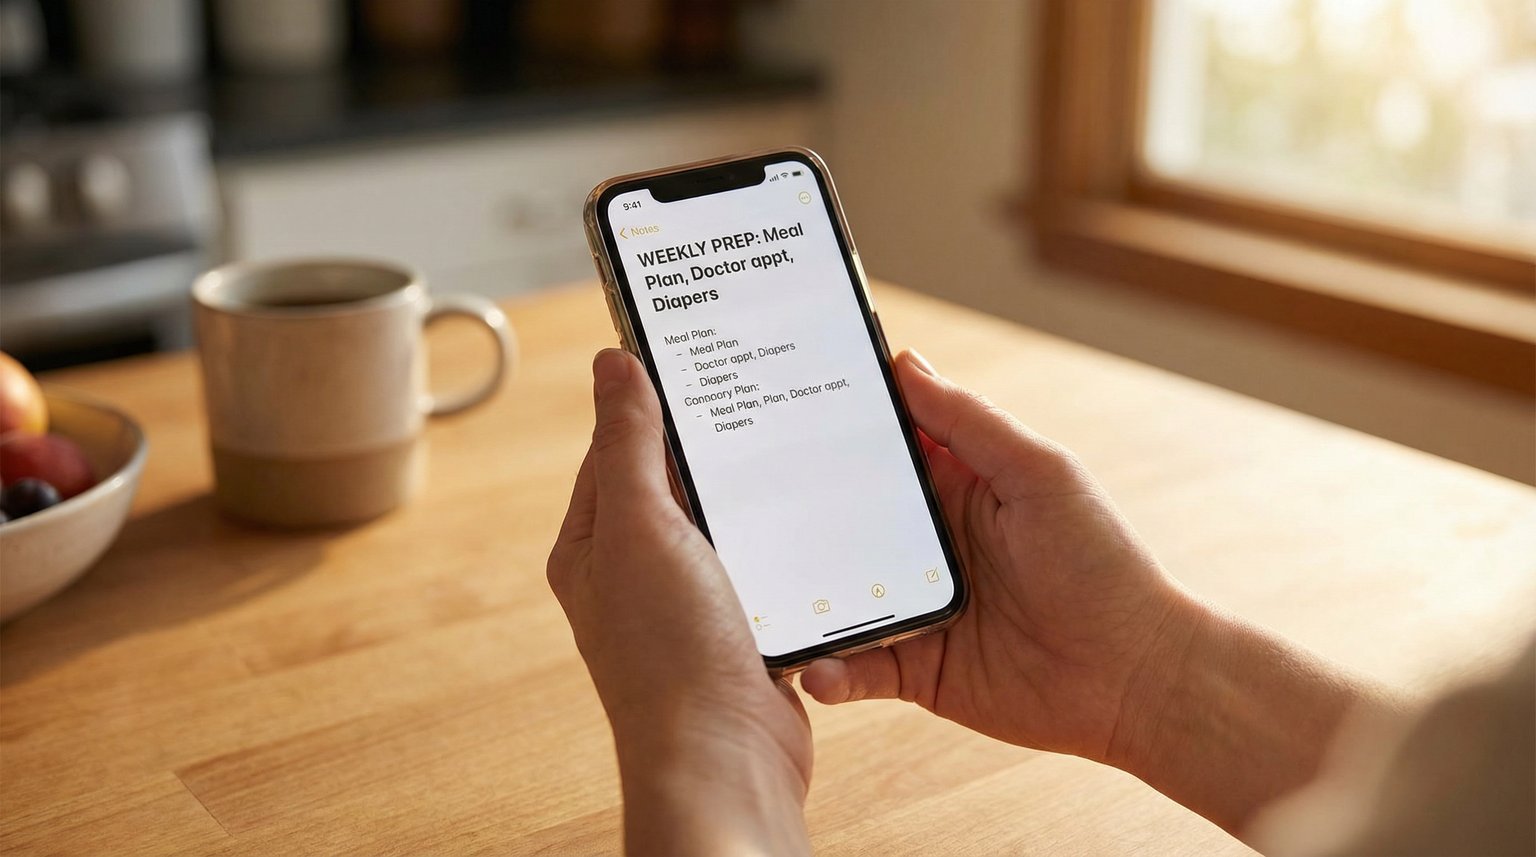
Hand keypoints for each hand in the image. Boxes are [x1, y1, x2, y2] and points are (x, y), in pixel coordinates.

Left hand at [548, 349, 811, 855]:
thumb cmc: (668, 654)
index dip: (652, 398)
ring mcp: (691, 602)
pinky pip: (764, 566)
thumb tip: (610, 364)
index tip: (696, 354)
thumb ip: (627, 443)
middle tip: (761, 389)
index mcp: (594, 544)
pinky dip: (785, 542)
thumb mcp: (640, 526)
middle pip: (676, 482)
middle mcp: (636, 572)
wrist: (725, 758)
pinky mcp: (741, 629)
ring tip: (793, 445)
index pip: (617, 447)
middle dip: (715, 444)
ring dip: (755, 493)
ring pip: (726, 522)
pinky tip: (813, 518)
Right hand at [801, 349, 1189, 763]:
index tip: (776, 411)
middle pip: (844, 523)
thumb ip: (970, 423)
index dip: (833, 431)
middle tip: (739, 509)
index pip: (882, 450)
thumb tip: (905, 362)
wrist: (1134, 677)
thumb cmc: (1101, 565)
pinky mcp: (916, 668)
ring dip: (802, 599)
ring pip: (838, 596)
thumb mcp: (1038, 474)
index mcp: (956, 487)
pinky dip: (830, 670)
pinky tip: (815, 666)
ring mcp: (917, 607)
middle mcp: (928, 545)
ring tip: (765, 599)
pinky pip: (857, 668)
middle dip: (797, 516)